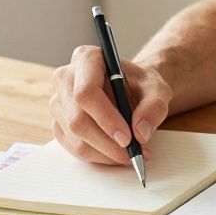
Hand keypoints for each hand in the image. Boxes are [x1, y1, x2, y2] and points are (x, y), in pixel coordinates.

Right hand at [49, 45, 171, 164]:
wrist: (131, 91)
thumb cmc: (141, 85)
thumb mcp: (157, 89)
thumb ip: (154, 107)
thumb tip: (140, 132)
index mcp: (87, 58)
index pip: (86, 92)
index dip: (105, 118)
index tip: (127, 138)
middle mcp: (65, 77)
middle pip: (77, 119)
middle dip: (107, 143)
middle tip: (132, 153)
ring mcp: (58, 102)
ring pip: (75, 137)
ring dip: (104, 153)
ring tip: (130, 154)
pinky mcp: (58, 123)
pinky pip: (73, 148)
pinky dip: (97, 156)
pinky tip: (116, 153)